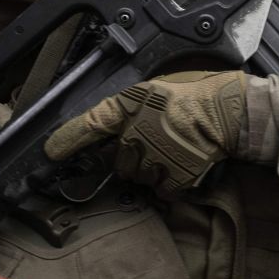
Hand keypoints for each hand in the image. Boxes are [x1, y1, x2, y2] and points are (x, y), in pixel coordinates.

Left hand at [44, 70, 246, 198]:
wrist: (228, 111)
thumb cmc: (196, 95)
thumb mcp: (156, 89)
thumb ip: (132, 108)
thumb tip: (115, 128)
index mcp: (131, 105)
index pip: (90, 123)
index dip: (68, 139)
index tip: (51, 151)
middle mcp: (136, 133)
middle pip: (119, 161)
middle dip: (131, 157)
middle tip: (156, 143)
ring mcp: (153, 158)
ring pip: (139, 177)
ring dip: (150, 170)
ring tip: (173, 151)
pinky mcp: (171, 177)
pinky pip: (161, 189)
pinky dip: (170, 183)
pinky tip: (182, 164)